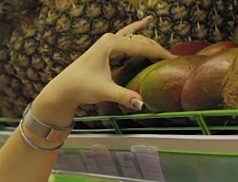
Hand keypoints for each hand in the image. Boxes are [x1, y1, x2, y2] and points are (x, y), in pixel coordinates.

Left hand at [33, 17, 174, 116]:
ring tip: (165, 45)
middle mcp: (109, 39)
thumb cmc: (81, 87)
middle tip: (172, 58)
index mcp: (111, 44)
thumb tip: (142, 104)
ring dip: (149, 39)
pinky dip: (137, 30)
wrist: (63, 88)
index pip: (142, 47)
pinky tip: (146, 21)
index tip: (174, 60)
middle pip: (140, 41)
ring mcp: (106, 42)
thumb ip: (124, 96)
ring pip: (134, 38)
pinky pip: (126, 36)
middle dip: (156, 48)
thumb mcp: (105, 91)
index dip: (159, 53)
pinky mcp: (105, 48)